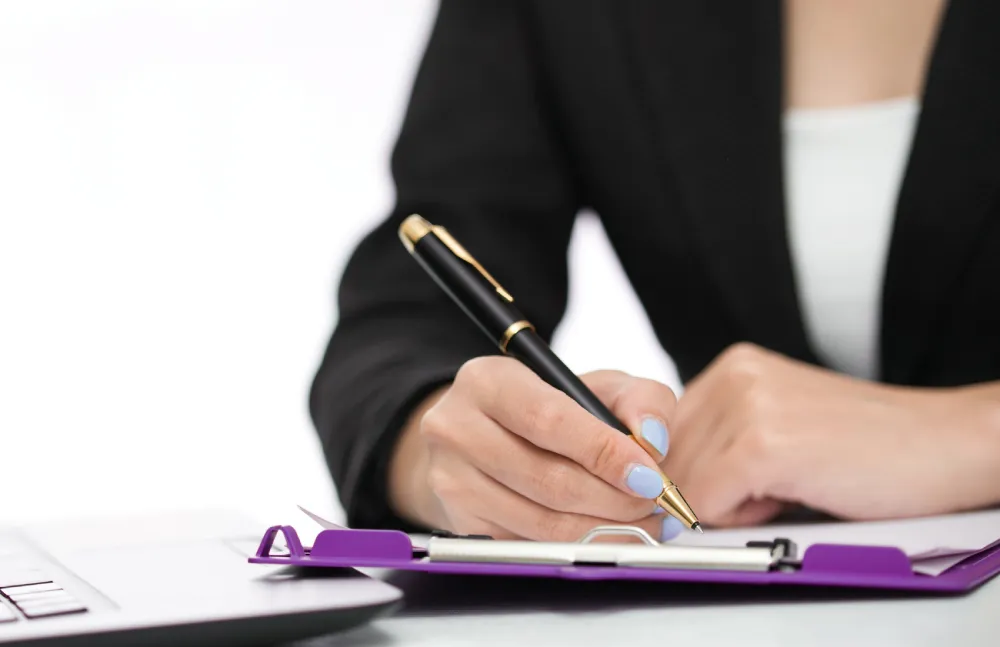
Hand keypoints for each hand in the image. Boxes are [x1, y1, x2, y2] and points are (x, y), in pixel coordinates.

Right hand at [387, 357, 688, 541]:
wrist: (488, 435)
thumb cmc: (549, 408)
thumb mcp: (597, 386)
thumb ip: (639, 401)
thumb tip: (653, 441)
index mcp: (487, 381)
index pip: (549, 421)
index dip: (604, 453)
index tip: (650, 476)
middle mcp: (456, 428)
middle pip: (548, 480)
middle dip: (615, 499)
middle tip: (656, 503)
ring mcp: (452, 480)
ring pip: (542, 522)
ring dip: (605, 529)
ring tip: (644, 522)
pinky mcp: (461, 522)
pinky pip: (532, 546)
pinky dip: (579, 546)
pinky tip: (608, 534)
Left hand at [664, 343, 999, 527]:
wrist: (942, 445)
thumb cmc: (868, 445)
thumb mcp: (777, 422)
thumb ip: (718, 439)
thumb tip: (660, 481)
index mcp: (733, 366)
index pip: (660, 432)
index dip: (684, 472)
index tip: (717, 487)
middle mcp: (733, 375)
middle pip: (666, 459)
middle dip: (706, 490)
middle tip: (771, 485)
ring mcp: (747, 406)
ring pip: (683, 485)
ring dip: (730, 505)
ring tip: (791, 483)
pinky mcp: (762, 445)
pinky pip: (707, 505)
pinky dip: (742, 517)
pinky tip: (793, 493)